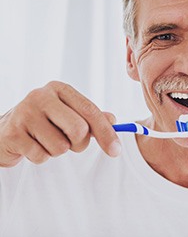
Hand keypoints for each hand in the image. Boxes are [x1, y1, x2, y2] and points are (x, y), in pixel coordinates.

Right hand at [0, 81, 120, 166]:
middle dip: (79, 144)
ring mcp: (25, 113)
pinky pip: (42, 157)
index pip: (90, 110)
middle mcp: (41, 96)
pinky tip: (33, 145)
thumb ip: (90, 117)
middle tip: (70, 142)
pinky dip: (42, 157)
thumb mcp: (68, 113)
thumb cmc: (45, 121)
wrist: (7, 130)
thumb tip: (113, 120)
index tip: (116, 150)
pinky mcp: (13, 133)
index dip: (106, 132)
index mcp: (59, 89)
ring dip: (58, 150)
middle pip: (79, 129)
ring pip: (61, 147)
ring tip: (46, 141)